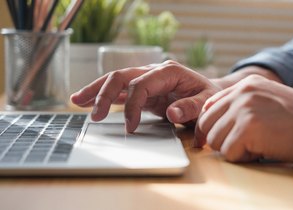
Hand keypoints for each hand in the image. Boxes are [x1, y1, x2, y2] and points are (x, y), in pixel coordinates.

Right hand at [71, 60, 220, 131]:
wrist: (211, 93)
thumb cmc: (210, 96)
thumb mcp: (208, 102)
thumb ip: (193, 108)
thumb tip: (172, 113)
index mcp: (169, 71)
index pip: (141, 84)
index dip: (132, 105)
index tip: (130, 127)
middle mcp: (154, 72)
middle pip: (122, 76)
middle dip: (104, 94)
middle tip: (94, 115)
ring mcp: (147, 79)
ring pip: (116, 80)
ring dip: (96, 90)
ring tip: (76, 100)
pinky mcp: (144, 90)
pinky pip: (120, 91)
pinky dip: (104, 96)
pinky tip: (88, 102)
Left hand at [195, 75, 292, 166]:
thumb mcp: (267, 100)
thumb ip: (240, 105)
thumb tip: (211, 119)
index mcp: (245, 85)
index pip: (209, 107)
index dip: (208, 127)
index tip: (210, 141)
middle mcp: (241, 93)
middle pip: (206, 125)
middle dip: (217, 141)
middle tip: (239, 148)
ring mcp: (244, 108)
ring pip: (214, 141)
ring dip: (232, 150)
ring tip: (256, 148)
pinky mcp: (248, 128)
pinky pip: (229, 153)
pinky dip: (244, 159)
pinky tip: (262, 152)